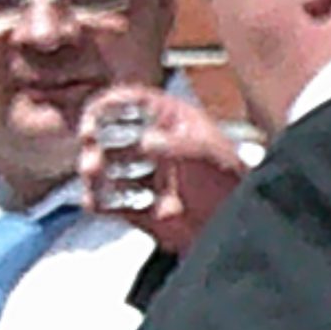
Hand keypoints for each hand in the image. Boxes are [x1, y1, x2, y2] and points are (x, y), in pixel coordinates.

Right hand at [82, 86, 241, 256]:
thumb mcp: (207, 155)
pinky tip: (98, 201)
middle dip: (96, 142)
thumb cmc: (232, 184)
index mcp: (170, 121)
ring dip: (93, 171)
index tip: (94, 118)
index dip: (108, 106)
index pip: (130, 101)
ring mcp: (141, 173)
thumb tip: (145, 141)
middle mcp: (151, 143)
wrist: (236, 228)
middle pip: (108, 134)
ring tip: (94, 174)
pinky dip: (97, 200)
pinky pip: (105, 201)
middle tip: (94, 154)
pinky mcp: (134, 204)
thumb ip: (176, 146)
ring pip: (102, 167)